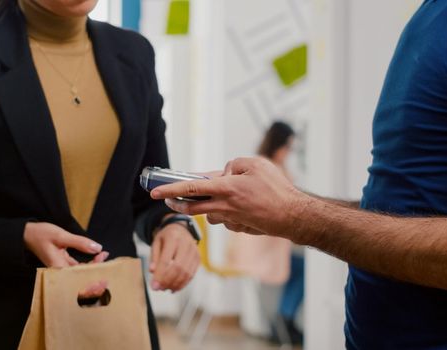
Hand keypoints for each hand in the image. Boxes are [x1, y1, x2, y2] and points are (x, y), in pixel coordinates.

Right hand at [23, 222, 109, 267]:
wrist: (27, 234)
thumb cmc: (41, 234)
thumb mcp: (61, 236)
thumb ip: (80, 242)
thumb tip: (97, 248)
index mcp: (59, 267)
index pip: (81, 273)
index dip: (95, 267)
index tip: (103, 256)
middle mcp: (60, 270)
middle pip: (82, 274)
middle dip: (96, 268)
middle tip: (106, 255)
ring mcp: (61, 267)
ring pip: (80, 270)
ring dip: (93, 264)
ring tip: (104, 255)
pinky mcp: (62, 263)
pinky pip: (77, 266)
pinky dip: (87, 262)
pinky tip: (96, 255)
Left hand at [149, 222, 199, 291]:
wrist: (181, 229)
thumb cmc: (166, 237)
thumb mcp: (156, 243)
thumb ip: (154, 257)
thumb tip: (153, 272)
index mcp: (173, 238)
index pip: (166, 260)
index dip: (160, 275)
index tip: (153, 286)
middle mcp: (186, 243)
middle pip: (178, 267)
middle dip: (168, 281)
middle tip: (159, 289)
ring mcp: (194, 251)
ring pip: (186, 273)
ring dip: (175, 284)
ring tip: (165, 289)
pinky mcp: (198, 258)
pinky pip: (191, 274)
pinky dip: (182, 283)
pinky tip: (174, 288)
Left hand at [150, 157, 304, 238]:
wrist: (292, 216)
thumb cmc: (276, 188)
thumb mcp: (256, 164)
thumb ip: (235, 164)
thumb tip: (224, 173)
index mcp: (226, 188)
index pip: (191, 188)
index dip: (170, 189)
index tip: (154, 191)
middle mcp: (224, 206)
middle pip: (192, 207)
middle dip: (177, 203)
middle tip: (169, 198)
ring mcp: (231, 219)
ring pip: (209, 213)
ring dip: (208, 205)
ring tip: (223, 195)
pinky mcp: (238, 227)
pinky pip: (226, 218)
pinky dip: (228, 211)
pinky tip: (243, 207)